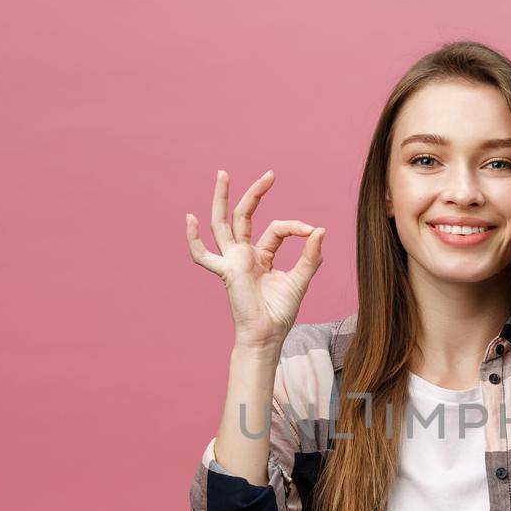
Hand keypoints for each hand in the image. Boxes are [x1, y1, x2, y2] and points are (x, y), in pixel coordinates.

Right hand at [186, 169, 325, 349]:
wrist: (268, 336)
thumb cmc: (280, 313)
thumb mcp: (300, 280)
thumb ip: (311, 257)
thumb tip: (320, 229)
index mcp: (262, 255)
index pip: (276, 229)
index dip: (295, 227)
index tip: (311, 231)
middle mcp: (245, 255)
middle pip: (244, 216)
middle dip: (255, 194)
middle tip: (269, 174)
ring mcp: (233, 261)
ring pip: (223, 224)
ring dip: (222, 199)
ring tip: (223, 175)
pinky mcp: (227, 272)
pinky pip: (204, 256)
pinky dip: (194, 239)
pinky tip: (190, 218)